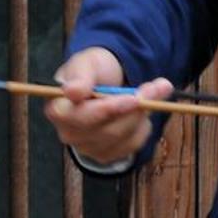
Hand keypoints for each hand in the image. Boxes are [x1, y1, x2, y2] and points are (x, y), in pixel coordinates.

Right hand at [43, 47, 172, 165]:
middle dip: (136, 108)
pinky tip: (141, 112)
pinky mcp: (105, 154)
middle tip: (159, 86)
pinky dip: (143, 127)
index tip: (133, 98)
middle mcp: (69, 132)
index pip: (80, 117)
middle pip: (108, 130)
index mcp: (59, 109)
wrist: (106, 81)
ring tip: (153, 91)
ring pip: (124, 137)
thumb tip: (72, 91)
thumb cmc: (93, 71)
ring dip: (144, 114)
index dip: (108, 110)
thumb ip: (80, 76)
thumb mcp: (87, 63)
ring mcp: (86, 146)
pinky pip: (132, 145)